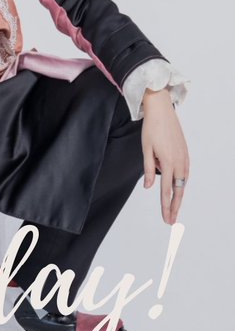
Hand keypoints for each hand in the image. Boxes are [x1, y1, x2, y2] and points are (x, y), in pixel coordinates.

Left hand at [141, 88, 189, 224]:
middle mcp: (179, 161)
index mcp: (168, 162)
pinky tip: (177, 187)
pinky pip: (184, 172)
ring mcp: (184, 157)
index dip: (165, 206)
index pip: (166, 190)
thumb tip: (149, 187)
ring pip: (183, 182)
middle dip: (174, 206)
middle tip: (171, 220)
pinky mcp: (185, 152)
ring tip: (173, 208)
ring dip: (178, 195)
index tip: (165, 218)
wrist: (161, 110)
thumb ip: (149, 169)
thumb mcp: (146, 149)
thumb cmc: (151, 128)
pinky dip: (181, 182)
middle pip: (178, 190)